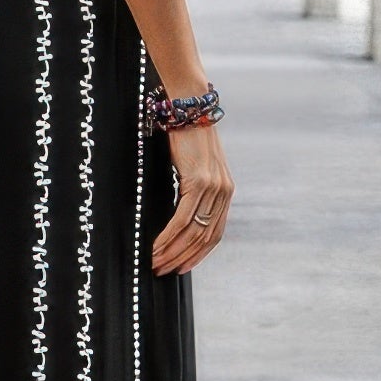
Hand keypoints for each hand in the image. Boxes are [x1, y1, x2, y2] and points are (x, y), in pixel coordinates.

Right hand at [151, 123, 233, 274]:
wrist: (190, 109)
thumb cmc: (186, 136)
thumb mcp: (195, 167)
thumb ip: (193, 189)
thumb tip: (178, 213)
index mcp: (226, 191)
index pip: (214, 233)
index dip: (198, 255)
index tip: (181, 268)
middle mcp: (224, 192)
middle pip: (204, 238)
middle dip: (182, 259)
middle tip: (162, 271)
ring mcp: (213, 188)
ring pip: (192, 232)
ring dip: (172, 251)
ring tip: (155, 263)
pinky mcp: (198, 182)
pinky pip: (182, 218)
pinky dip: (168, 236)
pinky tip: (156, 247)